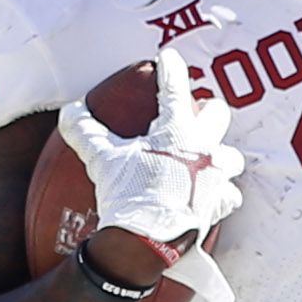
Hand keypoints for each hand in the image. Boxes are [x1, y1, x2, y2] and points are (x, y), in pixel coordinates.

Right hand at [62, 53, 243, 278]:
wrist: (145, 244)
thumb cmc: (127, 196)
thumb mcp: (101, 161)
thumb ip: (85, 132)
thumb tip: (69, 112)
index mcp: (177, 130)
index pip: (175, 87)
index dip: (170, 68)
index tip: (168, 57)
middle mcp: (204, 148)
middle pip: (218, 114)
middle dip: (208, 110)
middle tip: (195, 114)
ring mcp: (215, 177)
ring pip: (231, 156)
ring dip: (220, 154)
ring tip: (207, 158)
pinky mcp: (219, 205)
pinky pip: (229, 195)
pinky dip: (221, 194)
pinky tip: (211, 196)